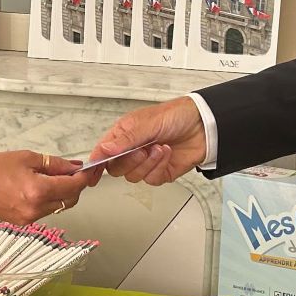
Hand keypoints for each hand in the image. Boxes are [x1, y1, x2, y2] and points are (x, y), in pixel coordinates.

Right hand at [0, 150, 92, 225]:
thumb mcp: (25, 158)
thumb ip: (54, 164)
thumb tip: (74, 167)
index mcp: (38, 191)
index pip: (74, 186)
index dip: (83, 177)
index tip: (87, 169)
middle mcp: (35, 209)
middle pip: (70, 200)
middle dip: (75, 186)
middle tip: (71, 171)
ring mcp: (29, 219)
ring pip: (59, 207)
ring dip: (62, 193)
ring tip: (50, 177)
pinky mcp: (22, 223)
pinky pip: (45, 211)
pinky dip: (49, 200)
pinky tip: (39, 187)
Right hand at [88, 97, 204, 184]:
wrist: (204, 125)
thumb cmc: (176, 115)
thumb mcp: (148, 122)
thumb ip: (125, 139)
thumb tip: (104, 149)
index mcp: (124, 135)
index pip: (102, 153)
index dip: (95, 165)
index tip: (91, 174)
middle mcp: (133, 150)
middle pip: (116, 169)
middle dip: (130, 161)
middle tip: (142, 150)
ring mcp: (146, 162)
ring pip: (134, 176)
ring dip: (148, 163)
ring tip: (160, 148)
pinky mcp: (160, 172)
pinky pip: (151, 180)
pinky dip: (159, 167)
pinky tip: (166, 153)